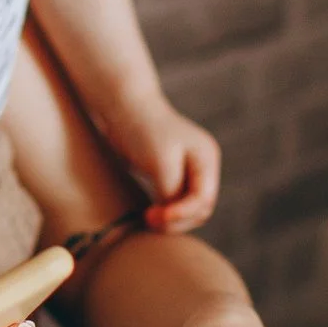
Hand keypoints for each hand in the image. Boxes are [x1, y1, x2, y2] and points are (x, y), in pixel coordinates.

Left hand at [107, 100, 220, 232]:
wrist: (121, 106)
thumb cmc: (142, 131)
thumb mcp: (160, 164)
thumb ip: (171, 192)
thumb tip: (172, 215)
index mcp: (206, 159)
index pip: (203, 200)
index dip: (181, 214)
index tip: (154, 216)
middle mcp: (202, 165)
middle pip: (200, 209)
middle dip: (177, 219)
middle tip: (148, 219)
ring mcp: (188, 171)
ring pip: (189, 210)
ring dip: (171, 220)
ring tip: (147, 218)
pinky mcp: (171, 175)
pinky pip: (175, 203)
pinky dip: (164, 213)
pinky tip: (147, 213)